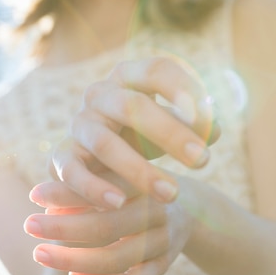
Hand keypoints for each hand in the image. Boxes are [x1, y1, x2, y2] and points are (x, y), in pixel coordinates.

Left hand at [24, 187, 193, 274]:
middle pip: (108, 225)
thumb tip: (41, 199)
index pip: (103, 187)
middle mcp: (159, 210)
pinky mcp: (165, 265)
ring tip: (40, 253)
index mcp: (145, 180)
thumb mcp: (116, 170)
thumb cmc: (135, 183)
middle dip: (63, 227)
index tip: (33, 194)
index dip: (66, 193)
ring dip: (74, 259)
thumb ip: (85, 181)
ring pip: (118, 258)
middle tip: (28, 225)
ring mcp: (165, 241)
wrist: (192, 204)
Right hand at [49, 57, 218, 207]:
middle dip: (170, 134)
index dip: (183, 89)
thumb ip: (194, 125)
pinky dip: (94, 188)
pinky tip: (118, 204)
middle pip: (132, 106)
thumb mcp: (170, 126)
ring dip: (139, 170)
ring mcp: (78, 124)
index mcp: (129, 77)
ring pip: (105, 143)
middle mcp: (99, 95)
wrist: (98, 158)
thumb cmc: (142, 134)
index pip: (156, 70)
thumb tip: (213, 131)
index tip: (209, 118)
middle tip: (203, 161)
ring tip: (171, 194)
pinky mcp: (62, 155)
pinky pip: (72, 171)